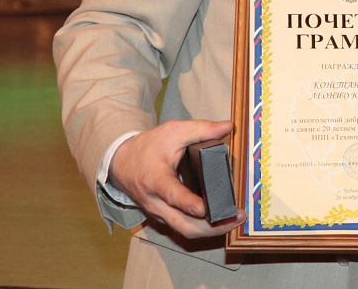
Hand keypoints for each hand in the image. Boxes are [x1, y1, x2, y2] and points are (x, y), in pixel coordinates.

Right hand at [108, 119, 245, 237]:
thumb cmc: (147, 147)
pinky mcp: (163, 217)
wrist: (121, 162)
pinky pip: (183, 227)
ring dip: (211, 230)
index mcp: (157, 181)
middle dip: (212, 227)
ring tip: (234, 221)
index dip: (190, 204)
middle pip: (184, 225)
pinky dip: (202, 228)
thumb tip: (228, 127)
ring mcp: (159, 213)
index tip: (208, 208)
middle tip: (236, 218)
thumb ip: (202, 129)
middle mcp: (157, 203)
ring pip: (184, 230)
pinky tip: (221, 220)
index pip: (173, 196)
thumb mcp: (173, 131)